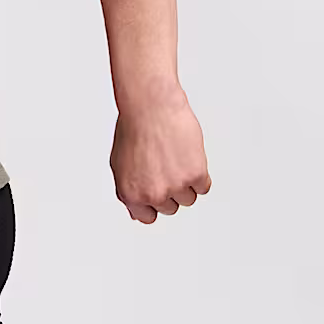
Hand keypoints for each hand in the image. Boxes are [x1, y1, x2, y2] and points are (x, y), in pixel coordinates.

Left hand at [110, 90, 211, 223]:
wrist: (151, 106)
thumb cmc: (134, 128)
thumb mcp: (120, 165)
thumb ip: (130, 191)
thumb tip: (137, 213)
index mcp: (131, 195)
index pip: (148, 217)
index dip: (154, 202)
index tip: (158, 189)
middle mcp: (152, 195)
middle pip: (170, 208)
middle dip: (170, 189)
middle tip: (166, 165)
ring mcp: (175, 186)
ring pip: (188, 199)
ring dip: (186, 181)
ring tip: (176, 158)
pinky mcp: (196, 174)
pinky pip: (204, 187)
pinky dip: (200, 173)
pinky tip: (189, 156)